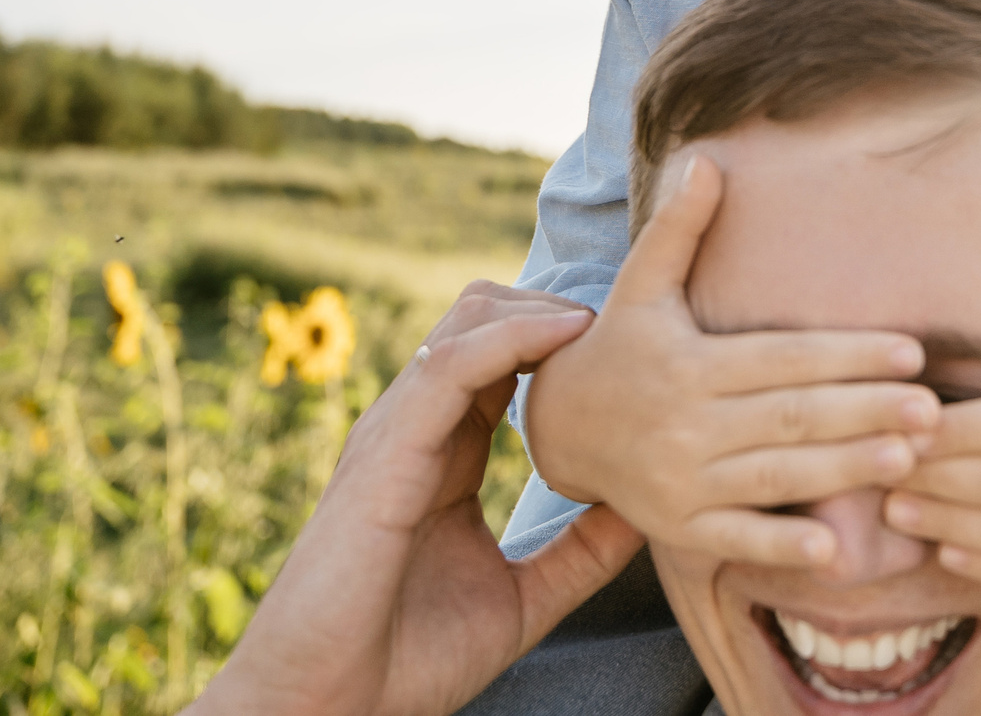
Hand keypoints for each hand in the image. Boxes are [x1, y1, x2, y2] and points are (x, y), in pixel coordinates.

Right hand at [189, 284, 642, 715]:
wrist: (332, 706)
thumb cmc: (409, 659)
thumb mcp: (522, 597)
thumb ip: (579, 553)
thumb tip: (649, 511)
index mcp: (444, 454)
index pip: (502, 362)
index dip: (562, 340)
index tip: (632, 339)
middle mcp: (418, 428)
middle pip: (483, 319)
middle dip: (553, 304)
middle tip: (626, 316)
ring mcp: (398, 431)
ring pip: (467, 322)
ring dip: (540, 307)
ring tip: (603, 317)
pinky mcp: (387, 448)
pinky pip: (451, 364)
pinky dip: (513, 336)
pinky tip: (566, 335)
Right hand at [522, 155, 940, 565]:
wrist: (558, 428)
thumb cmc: (620, 345)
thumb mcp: (641, 284)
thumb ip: (679, 226)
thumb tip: (706, 157)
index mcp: (689, 363)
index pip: (782, 359)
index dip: (847, 355)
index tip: (912, 352)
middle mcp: (687, 423)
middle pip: (790, 418)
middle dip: (865, 414)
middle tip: (934, 413)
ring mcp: (682, 480)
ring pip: (776, 476)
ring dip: (844, 472)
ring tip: (910, 462)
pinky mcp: (678, 527)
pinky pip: (736, 538)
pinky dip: (781, 545)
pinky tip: (836, 552)